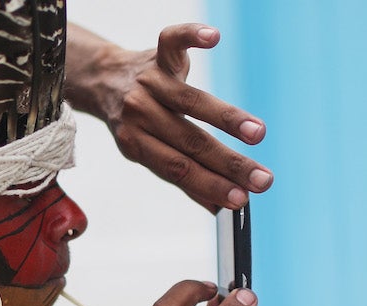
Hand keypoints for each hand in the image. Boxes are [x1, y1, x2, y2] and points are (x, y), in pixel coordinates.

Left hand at [82, 24, 272, 212]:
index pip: (178, 169)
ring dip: (226, 119)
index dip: (209, 185)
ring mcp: (149, 83)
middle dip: (228, 163)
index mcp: (138, 145)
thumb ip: (184, 176)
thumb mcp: (147, 152)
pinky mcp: (157, 55)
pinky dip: (191, 37)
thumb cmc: (136, 123)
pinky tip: (214, 38)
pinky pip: (172, 41)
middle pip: (189, 141)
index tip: (241, 200)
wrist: (103, 81)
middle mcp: (142, 113)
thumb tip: (220, 208)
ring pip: (189, 101)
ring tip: (258, 134)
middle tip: (263, 180)